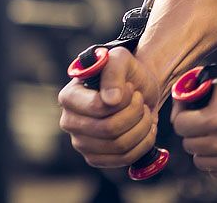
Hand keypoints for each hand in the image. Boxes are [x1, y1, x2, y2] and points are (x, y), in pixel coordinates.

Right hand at [58, 47, 162, 168]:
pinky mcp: (96, 158)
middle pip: (109, 129)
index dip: (123, 100)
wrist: (139, 89)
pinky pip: (124, 159)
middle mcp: (70, 122)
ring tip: (145, 111)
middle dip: (135, 113)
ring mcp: (81, 143)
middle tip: (140, 100)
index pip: (97, 108)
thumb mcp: (121, 59)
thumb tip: (110, 100)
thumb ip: (113, 72)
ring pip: (119, 145)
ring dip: (143, 126)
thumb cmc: (126, 72)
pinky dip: (144, 142)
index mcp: (70, 97)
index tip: (131, 88)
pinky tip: (147, 127)